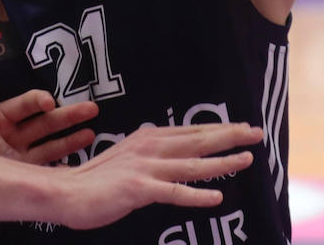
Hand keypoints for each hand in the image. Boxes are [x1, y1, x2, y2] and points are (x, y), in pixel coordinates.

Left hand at [0, 89, 97, 164]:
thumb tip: (17, 113)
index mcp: (0, 117)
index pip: (24, 105)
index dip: (37, 101)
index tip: (48, 101)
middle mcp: (13, 135)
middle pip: (45, 123)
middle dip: (67, 115)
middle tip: (91, 108)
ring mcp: (19, 155)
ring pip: (50, 144)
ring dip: (71, 138)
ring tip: (92, 130)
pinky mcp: (21, 173)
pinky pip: (44, 168)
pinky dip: (61, 166)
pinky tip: (78, 162)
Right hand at [50, 122, 261, 229]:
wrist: (66, 192)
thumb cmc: (96, 180)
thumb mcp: (126, 158)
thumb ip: (149, 153)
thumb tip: (171, 150)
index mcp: (146, 138)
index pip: (190, 131)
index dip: (219, 128)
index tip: (243, 127)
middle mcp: (148, 148)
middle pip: (196, 140)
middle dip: (230, 136)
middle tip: (257, 134)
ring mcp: (144, 168)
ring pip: (191, 164)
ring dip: (222, 162)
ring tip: (247, 160)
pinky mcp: (138, 189)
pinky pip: (173, 192)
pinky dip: (196, 195)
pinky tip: (217, 197)